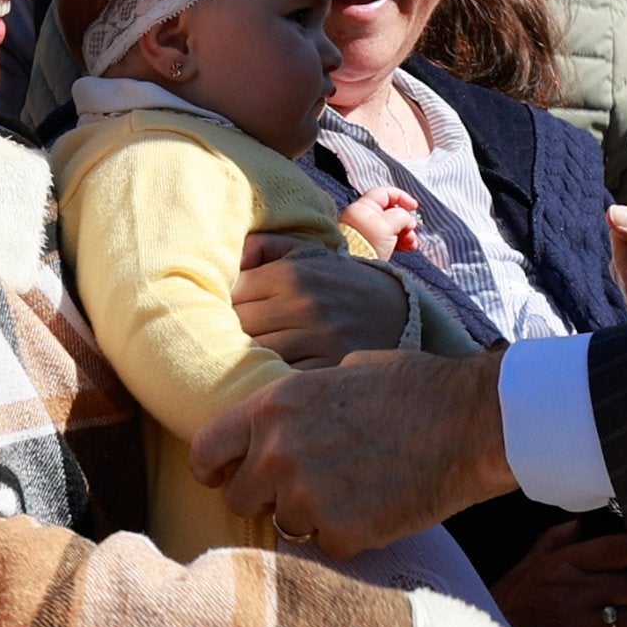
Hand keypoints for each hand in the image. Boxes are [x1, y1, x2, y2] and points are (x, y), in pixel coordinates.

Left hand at [191, 351, 504, 555]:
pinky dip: (346, 536)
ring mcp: (307, 496)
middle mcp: (278, 453)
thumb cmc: (415, 388)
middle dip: (266, 497)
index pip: (206, 450)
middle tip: (306, 489)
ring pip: (283, 525)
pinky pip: (325, 546)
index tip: (223, 477)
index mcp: (273, 407)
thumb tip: (287, 419)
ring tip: (353, 491)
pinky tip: (377, 509)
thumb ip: (299, 401)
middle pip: (239, 498)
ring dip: (309, 517)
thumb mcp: (342, 371)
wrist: (471, 421)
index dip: (214, 468)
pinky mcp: (340, 533)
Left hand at [232, 235, 408, 364]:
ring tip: (251, 361)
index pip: (233, 293)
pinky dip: (275, 379)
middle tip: (233, 344)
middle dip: (232, 335)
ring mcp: (320, 336)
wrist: (401, 311)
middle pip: (240, 326)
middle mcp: (304, 303)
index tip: (229, 317)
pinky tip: (277, 376)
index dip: (226, 307)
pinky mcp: (332, 366)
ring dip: (251, 360)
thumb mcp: (308, 254)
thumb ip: (265, 247)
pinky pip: (284, 377)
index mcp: (291, 273)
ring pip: (258, 354)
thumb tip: (232, 256)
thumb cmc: (340, 284)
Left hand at [332, 187, 419, 262]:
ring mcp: (366, 232)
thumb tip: (408, 219)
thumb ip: (402, 216)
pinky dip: (399, 242)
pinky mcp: (370, 245)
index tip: (414, 207)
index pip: (385, 193)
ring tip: (412, 243)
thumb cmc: (367, 244)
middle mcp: (362, 217)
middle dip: (405, 221)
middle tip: (412, 229)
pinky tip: (408, 247)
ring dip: (405, 233)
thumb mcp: (389, 224)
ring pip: (391, 227)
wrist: (356, 267)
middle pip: (390, 212)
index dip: (402, 197)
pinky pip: (388, 239)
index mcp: (363, 207)